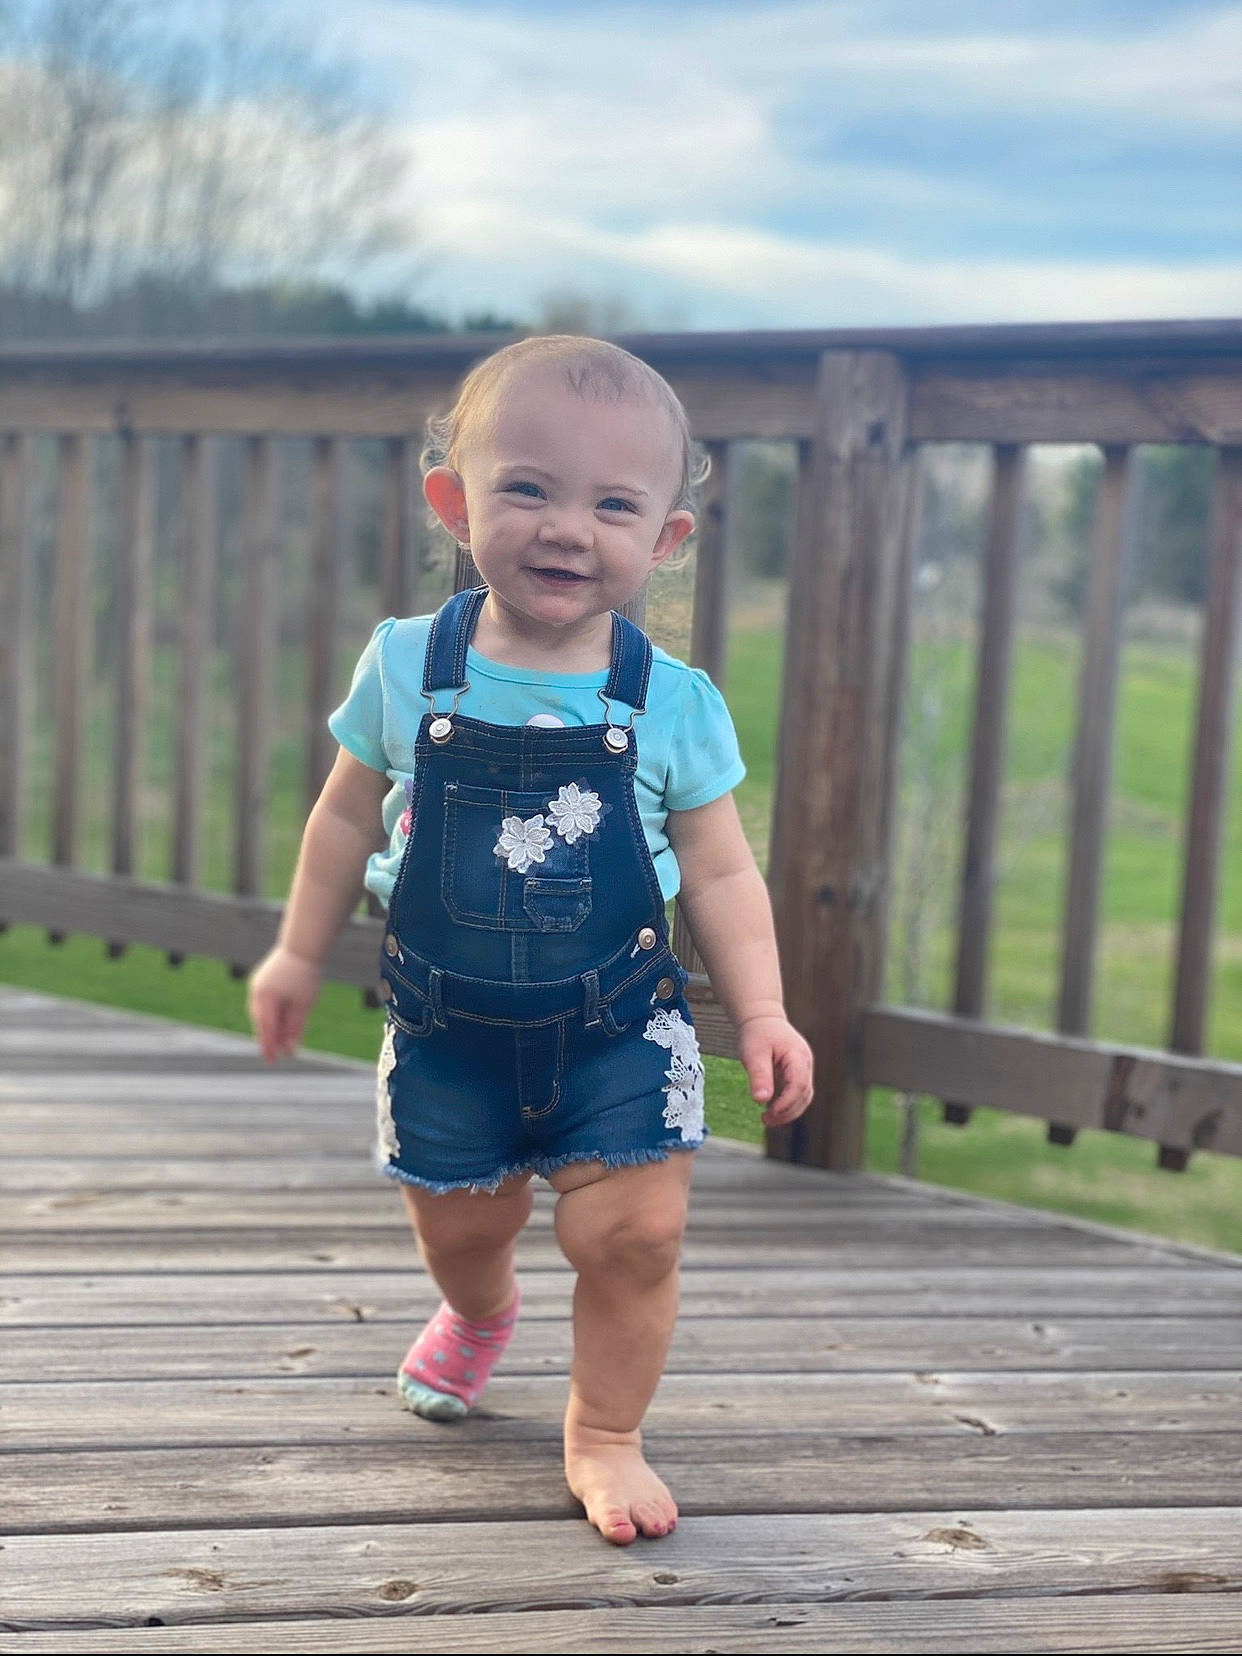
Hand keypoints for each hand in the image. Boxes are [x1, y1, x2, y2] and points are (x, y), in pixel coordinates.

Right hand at [246, 946, 322, 1061]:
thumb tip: (290, 1050)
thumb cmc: (306, 976)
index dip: (269, 1046)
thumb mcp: (304, 1005)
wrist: (302, 946)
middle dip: (268, 1039)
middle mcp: (257, 992)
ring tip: (277, 1042)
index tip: (272, 1061)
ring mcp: (257, 985)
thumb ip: (295, 1028)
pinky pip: (263, 1003)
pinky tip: (278, 1023)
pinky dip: (270, 1014)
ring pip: (260, 1013)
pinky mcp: (261, 981)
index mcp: (266, 998)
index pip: (266, 1029)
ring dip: (269, 1027)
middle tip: (274, 1056)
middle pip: (261, 1022)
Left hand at [736, 1014, 813, 1128]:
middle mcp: (805, 1063)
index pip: (799, 1085)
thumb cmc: (757, 1033)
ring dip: (788, 1110)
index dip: (786, 1103)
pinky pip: (796, 1092)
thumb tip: (761, 1100)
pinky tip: (770, 1109)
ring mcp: (803, 1068)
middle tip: (765, 1120)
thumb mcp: (753, 1053)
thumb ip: (759, 1075)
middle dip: (787, 1111)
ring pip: (803, 1096)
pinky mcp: (797, 1072)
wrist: (762, 1018)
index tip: (769, 1113)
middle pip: (804, 1094)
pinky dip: (786, 1103)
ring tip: (767, 1118)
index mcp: (798, 1056)